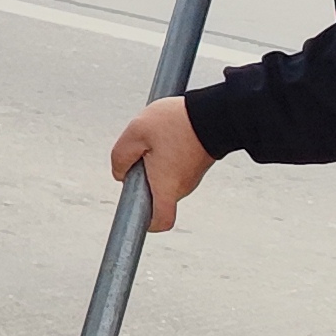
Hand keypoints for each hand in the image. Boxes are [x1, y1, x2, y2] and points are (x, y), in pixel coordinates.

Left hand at [111, 98, 214, 231]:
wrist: (215, 112)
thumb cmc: (176, 123)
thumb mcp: (136, 132)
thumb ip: (120, 157)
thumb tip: (120, 175)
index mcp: (167, 186)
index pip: (161, 221)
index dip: (147, 223)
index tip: (135, 207)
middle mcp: (182, 188)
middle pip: (156, 196)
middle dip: (142, 179)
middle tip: (142, 152)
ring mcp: (191, 177)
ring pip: (163, 180)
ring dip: (153, 165)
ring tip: (156, 139)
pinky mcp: (195, 166)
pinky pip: (173, 169)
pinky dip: (165, 157)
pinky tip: (166, 136)